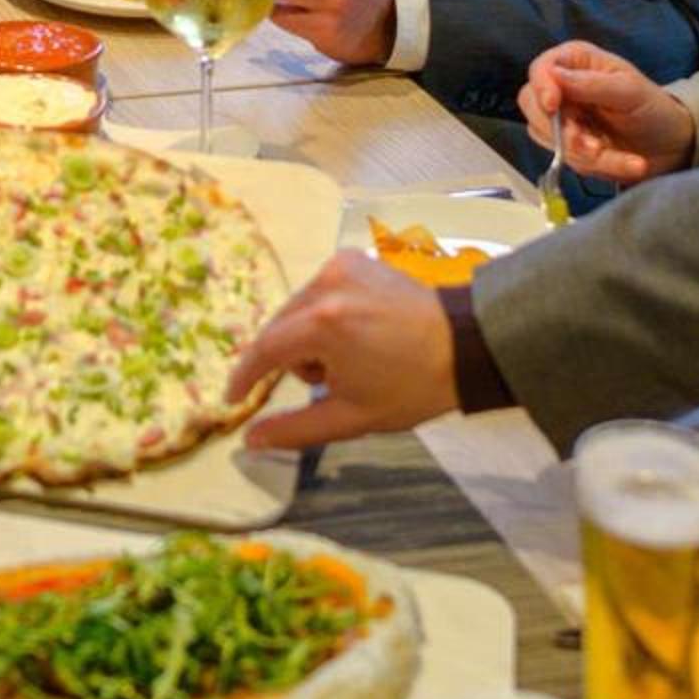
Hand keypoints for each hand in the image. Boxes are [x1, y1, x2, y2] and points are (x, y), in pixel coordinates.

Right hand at [225, 252, 459, 452]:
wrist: (465, 344)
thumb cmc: (410, 386)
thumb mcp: (351, 417)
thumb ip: (295, 429)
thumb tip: (249, 440)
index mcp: (321, 323)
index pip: (264, 349)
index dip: (245, 376)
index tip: (233, 397)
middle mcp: (324, 284)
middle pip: (280, 327)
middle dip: (290, 359)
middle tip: (325, 383)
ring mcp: (340, 265)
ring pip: (297, 309)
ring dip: (307, 336)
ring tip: (347, 358)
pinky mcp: (354, 258)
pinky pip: (319, 291)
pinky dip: (324, 314)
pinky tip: (354, 331)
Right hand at [518, 41, 697, 186]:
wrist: (672, 145)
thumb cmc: (653, 107)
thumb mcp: (630, 91)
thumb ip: (592, 83)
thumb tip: (555, 76)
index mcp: (576, 63)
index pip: (541, 70)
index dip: (541, 87)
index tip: (552, 105)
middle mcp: (563, 89)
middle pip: (531, 105)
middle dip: (559, 129)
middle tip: (591, 144)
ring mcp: (564, 121)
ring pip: (548, 138)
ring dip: (582, 152)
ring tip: (620, 155)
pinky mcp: (569, 148)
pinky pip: (569, 160)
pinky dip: (599, 167)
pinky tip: (630, 164)